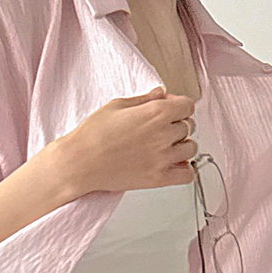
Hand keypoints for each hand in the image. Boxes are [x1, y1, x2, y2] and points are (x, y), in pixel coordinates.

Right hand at [59, 86, 198, 195]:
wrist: (80, 162)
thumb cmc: (93, 134)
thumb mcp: (118, 105)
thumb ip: (145, 100)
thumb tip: (161, 94)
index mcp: (155, 112)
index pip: (188, 105)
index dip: (180, 106)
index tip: (172, 109)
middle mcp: (163, 134)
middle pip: (188, 126)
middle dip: (177, 124)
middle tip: (162, 128)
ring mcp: (162, 158)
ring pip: (191, 149)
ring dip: (182, 146)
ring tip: (167, 146)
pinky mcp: (158, 178)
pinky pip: (187, 174)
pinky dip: (184, 169)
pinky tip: (172, 164)